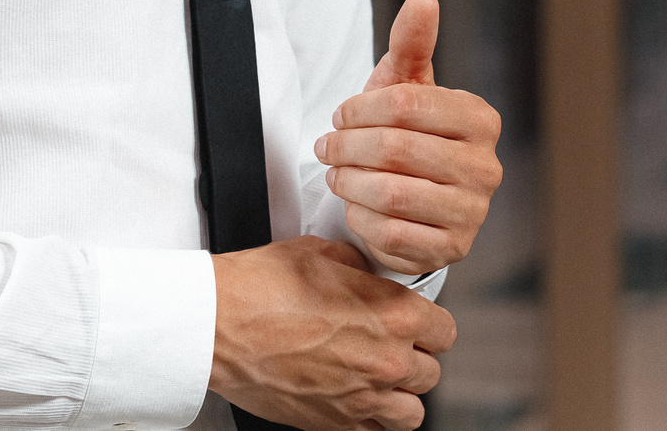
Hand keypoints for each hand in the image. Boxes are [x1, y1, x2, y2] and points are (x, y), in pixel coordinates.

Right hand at [210, 236, 455, 430]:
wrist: (220, 324)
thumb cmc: (262, 287)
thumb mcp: (322, 253)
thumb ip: (359, 265)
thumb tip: (366, 271)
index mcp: (394, 313)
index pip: (446, 331)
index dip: (430, 324)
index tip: (415, 322)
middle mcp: (387, 359)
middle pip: (431, 372)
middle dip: (414, 358)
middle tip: (390, 347)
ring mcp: (362, 397)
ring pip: (412, 412)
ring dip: (401, 395)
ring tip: (380, 380)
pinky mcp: (333, 423)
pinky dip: (372, 420)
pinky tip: (356, 400)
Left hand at [317, 0, 502, 276]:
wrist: (413, 202)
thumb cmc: (407, 134)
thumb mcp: (406, 87)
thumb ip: (412, 42)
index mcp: (480, 119)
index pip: (406, 104)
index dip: (360, 108)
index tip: (339, 114)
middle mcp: (487, 167)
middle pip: (395, 148)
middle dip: (348, 146)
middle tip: (327, 147)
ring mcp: (473, 212)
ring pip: (390, 193)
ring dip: (349, 182)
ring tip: (336, 173)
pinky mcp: (451, 250)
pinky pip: (389, 233)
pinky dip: (360, 218)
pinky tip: (355, 206)